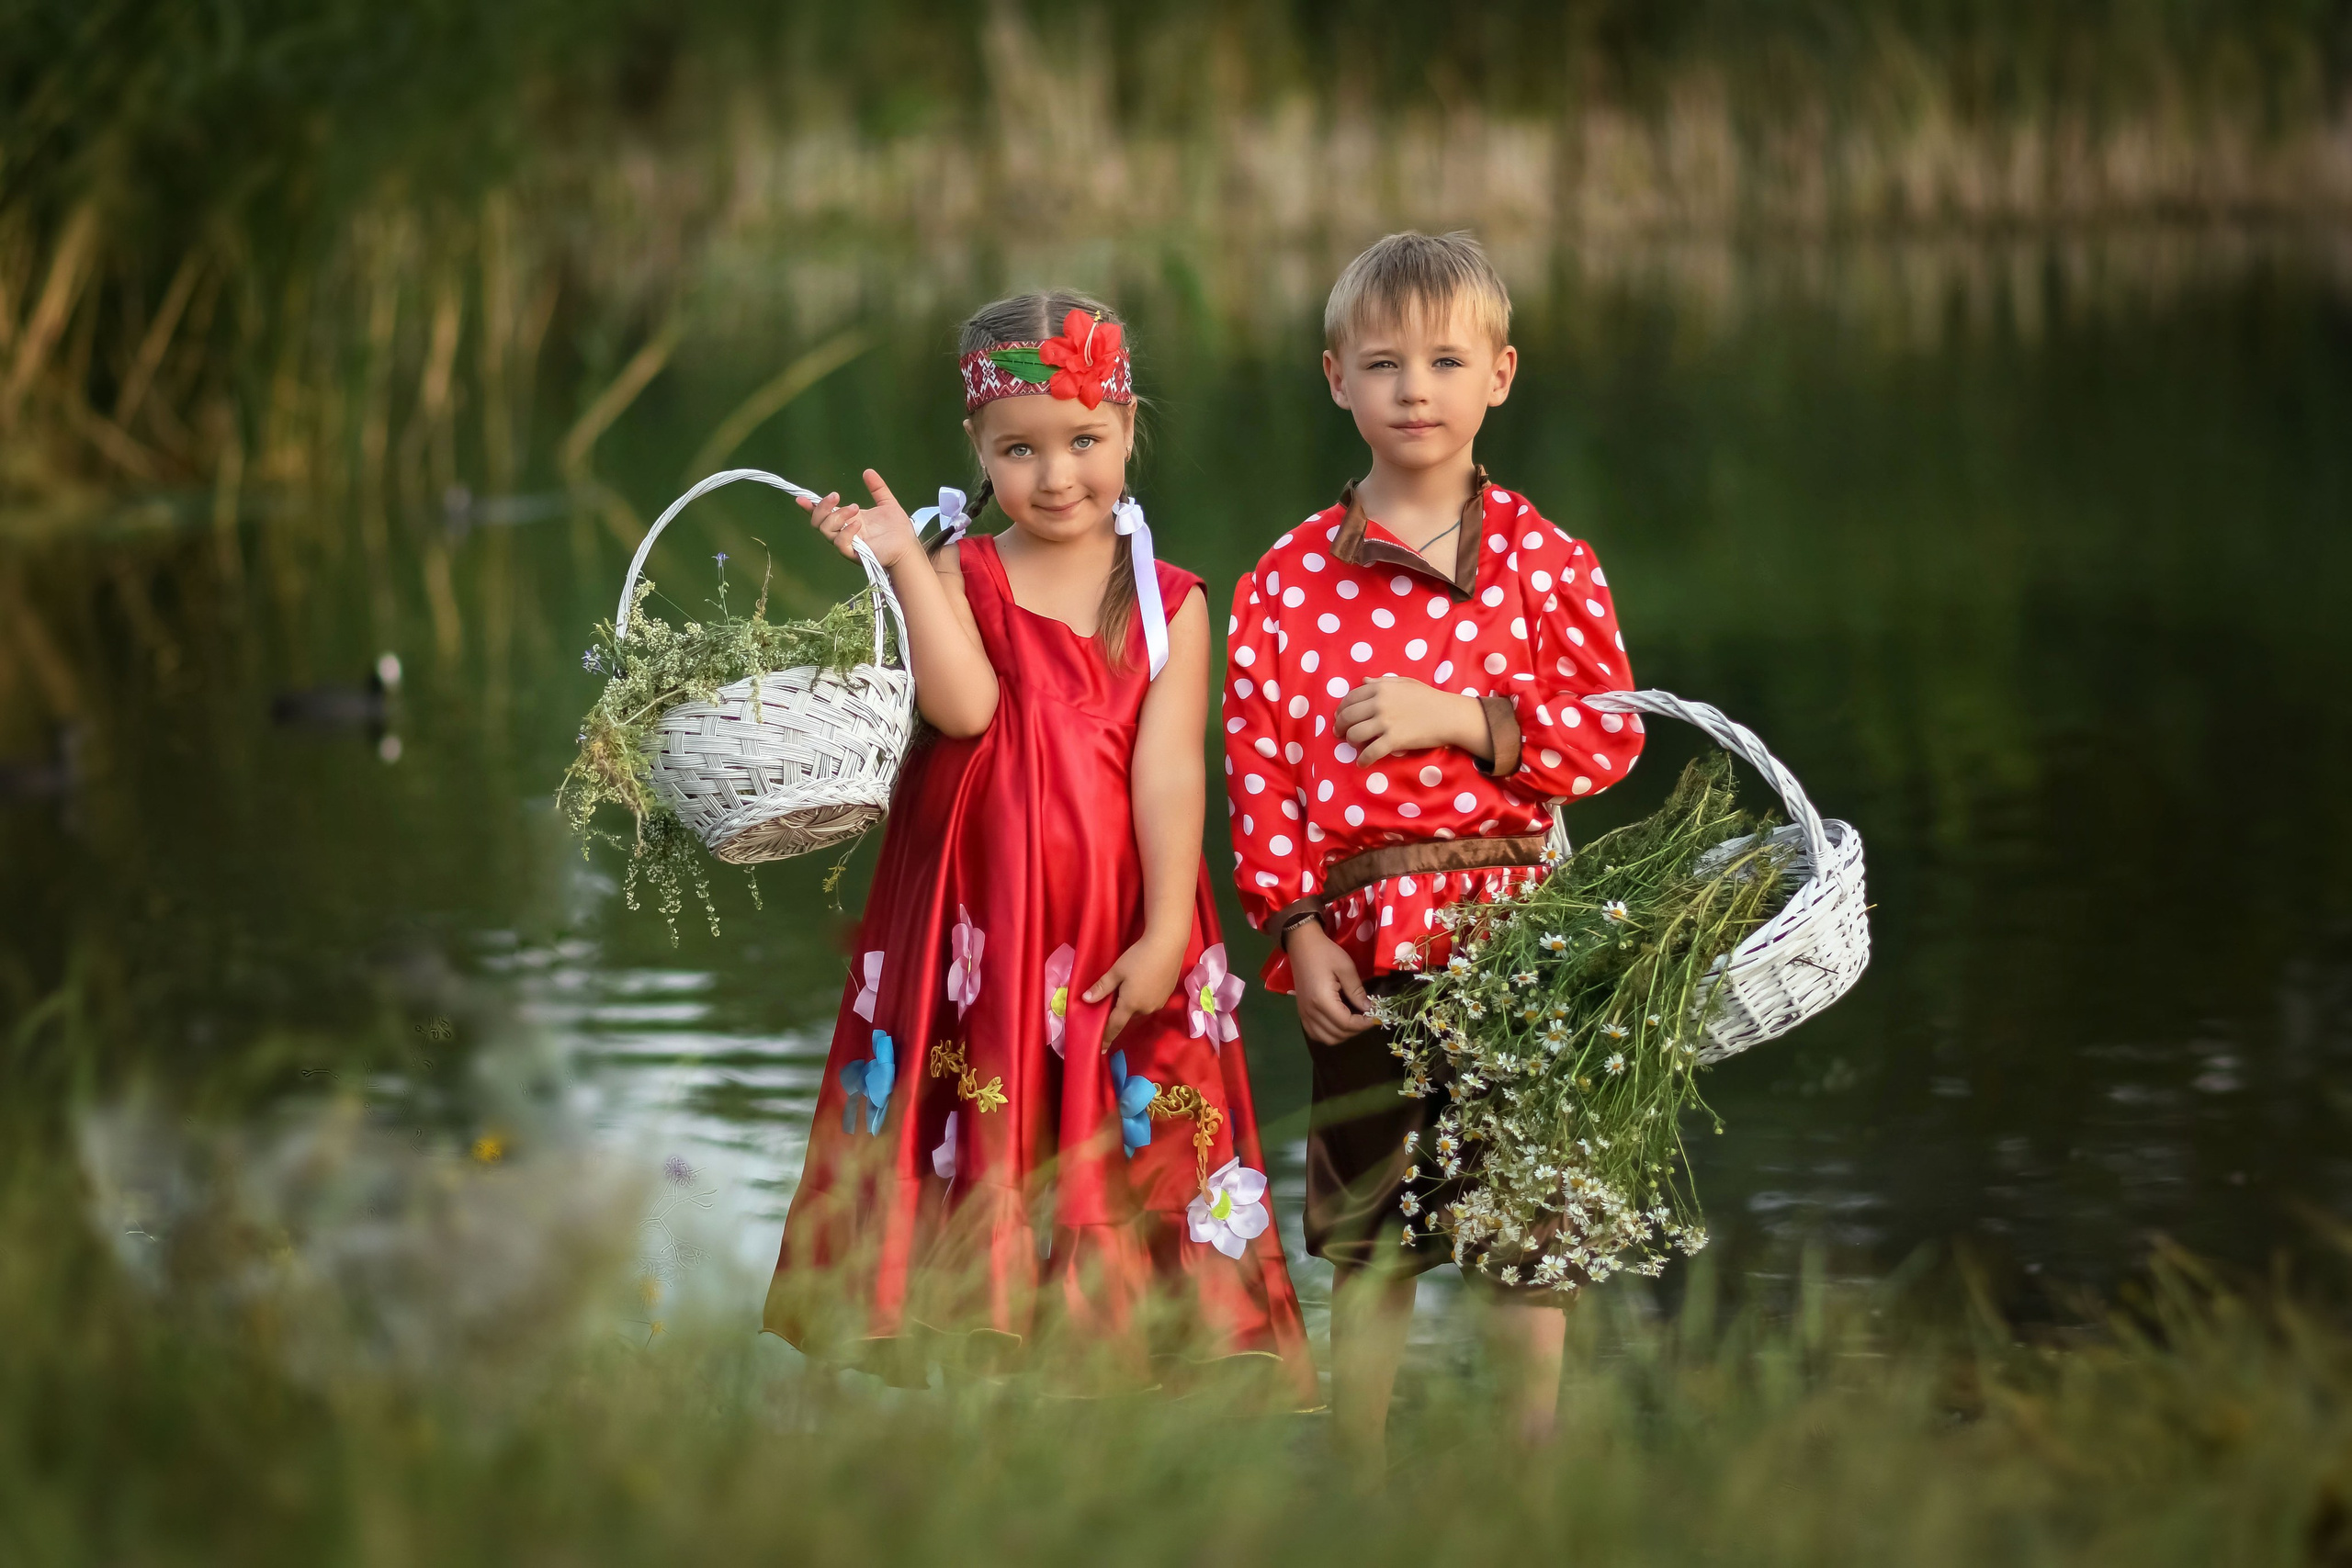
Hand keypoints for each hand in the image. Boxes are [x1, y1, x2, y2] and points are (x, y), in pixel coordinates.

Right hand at [796, 468, 920, 569]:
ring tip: (856, 508)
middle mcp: (843, 532)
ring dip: (837, 516)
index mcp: (847, 520)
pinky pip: (840, 544)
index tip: (801, 498)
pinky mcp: (855, 554)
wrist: (909, 547)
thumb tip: (868, 471)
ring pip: (826, 531)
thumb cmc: (898, 530)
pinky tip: (858, 524)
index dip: (810, 506)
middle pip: (818, 522)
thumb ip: (877, 488)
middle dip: (823, 507)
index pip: (823, 514)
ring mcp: (848, 544)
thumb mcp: (887, 503)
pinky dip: (846, 532)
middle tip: (837, 496)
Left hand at [1083, 933, 1186, 1049]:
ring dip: (1133, 1006)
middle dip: (1120, 1013)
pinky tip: (1143, 985)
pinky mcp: (1167, 995)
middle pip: (1128, 1017)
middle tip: (1113, 1002)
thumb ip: (1101, 987)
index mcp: (1130, 1005)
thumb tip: (1085, 1000)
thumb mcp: (1116, 971)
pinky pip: (1150, 1003)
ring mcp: (1159, 1003)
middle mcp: (1146, 1009)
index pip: (1115, 1026)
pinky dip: (1143, 999)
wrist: (1168, 945)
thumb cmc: (1139, 957)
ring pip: (1141, 1010)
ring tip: (1129, 991)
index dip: (1107, 1037)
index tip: (1101, 1049)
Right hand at [1285, 921, 1375, 1044]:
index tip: (1375, 1016)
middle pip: (1337, 1034)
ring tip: (1354, 1021)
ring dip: (1343, 1034)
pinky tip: (1339, 1023)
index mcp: (1322, 1000)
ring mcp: (1304, 1014)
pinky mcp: (1302, 1013)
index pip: (1346, 1024)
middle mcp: (1311, 1012)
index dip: (1363, 1024)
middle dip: (1356, 1030)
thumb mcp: (1346, 968)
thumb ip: (1357, 991)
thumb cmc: (1325, 953)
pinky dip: (1329, 1034)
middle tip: (1367, 1017)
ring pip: (1326, 1039)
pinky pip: (1316, 1033)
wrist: (1302, 945)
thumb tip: (1368, 1009)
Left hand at [1335, 677, 1490, 765]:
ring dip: (1350, 742)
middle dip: (1340, 726)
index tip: (1340, 717)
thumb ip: (1382, 682)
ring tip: (1353, 745)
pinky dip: (1363, 760)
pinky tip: (1362, 763)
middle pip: (1348, 717)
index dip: (1341, 709)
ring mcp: (1386, 722)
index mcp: (1380, 688)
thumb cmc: (1429, 698)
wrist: (1449, 715)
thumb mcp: (1405, 683)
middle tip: (1339, 733)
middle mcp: (1379, 704)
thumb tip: (1364, 681)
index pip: (1350, 698)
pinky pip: (1371, 752)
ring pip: (1354, 735)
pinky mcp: (1394, 740)